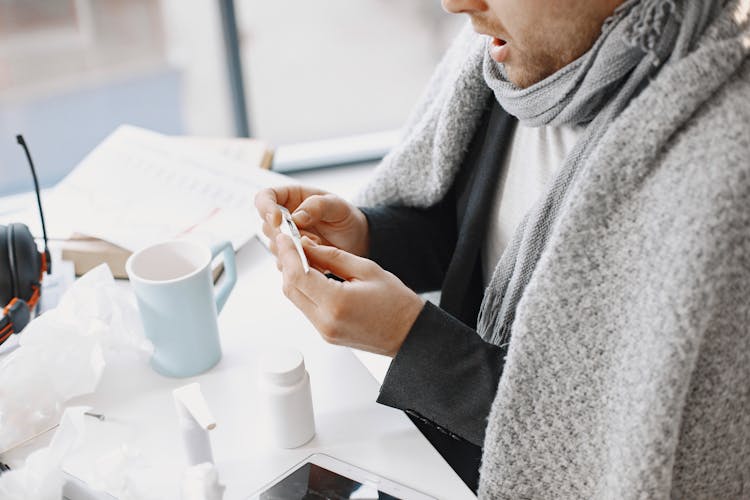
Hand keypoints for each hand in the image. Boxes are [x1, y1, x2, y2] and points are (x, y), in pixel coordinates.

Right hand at [255, 186, 369, 256]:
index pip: (264, 198)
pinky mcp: (291, 256)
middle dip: (286, 236)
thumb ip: (317, 206)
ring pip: (276, 247)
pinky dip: (300, 263)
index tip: (278, 220)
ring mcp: (286, 238)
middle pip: (267, 226)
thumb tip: (295, 217)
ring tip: (319, 247)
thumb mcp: (338, 207)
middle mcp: (283, 218)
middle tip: (310, 239)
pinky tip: (317, 259)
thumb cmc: (346, 218)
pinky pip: (286, 263)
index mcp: (291, 197)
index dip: (266, 208)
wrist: (355, 240)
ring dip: (296, 250)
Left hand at [275, 234, 424, 356]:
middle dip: (287, 263)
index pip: (297, 275)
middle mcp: (326, 321)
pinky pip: (306, 308)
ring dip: (294, 276)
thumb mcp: (366, 269)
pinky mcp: (326, 334)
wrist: (410, 334)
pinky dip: (304, 289)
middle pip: (290, 288)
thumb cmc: (397, 302)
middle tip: (290, 243)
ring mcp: (324, 331)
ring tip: (301, 256)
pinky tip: (311, 274)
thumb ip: (332, 256)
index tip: (284, 237)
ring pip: (295, 298)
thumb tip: (305, 245)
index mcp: (337, 303)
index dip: (287, 253)